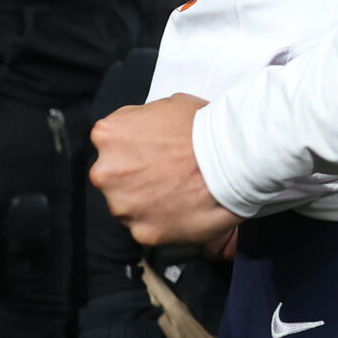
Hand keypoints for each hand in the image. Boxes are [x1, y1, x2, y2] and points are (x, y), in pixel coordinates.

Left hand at [89, 94, 241, 248]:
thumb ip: (143, 122)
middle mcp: (106, 172)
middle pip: (113, 177)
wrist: (231, 158)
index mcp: (109, 136)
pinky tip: (183, 208)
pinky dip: (163, 222)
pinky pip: (148, 228)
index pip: (110, 144)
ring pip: (128, 206)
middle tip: (166, 172)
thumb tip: (144, 132)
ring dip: (146, 201)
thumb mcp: (167, 104)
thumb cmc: (204, 127)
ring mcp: (123, 206)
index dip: (133, 148)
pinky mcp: (143, 232)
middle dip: (134, 177)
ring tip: (178, 191)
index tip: (152, 152)